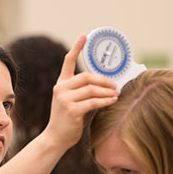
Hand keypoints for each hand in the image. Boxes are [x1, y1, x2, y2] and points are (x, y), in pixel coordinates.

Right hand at [44, 34, 118, 149]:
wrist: (56, 138)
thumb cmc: (67, 121)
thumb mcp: (73, 102)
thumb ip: (85, 92)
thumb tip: (107, 86)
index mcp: (60, 84)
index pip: (68, 62)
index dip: (77, 47)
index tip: (84, 36)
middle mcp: (60, 89)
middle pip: (86, 77)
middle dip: (104, 80)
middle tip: (115, 85)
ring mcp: (64, 99)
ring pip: (91, 89)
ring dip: (107, 91)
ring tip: (116, 94)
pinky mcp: (71, 110)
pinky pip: (93, 102)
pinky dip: (105, 101)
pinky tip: (113, 101)